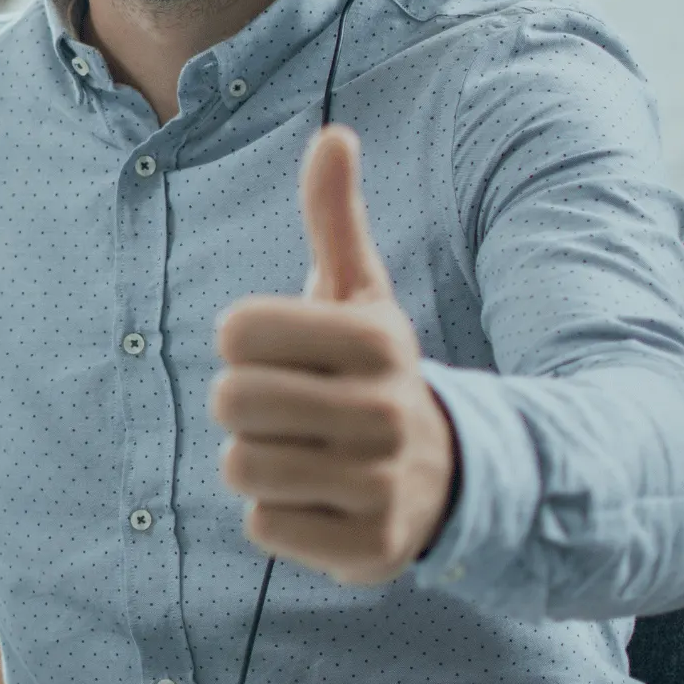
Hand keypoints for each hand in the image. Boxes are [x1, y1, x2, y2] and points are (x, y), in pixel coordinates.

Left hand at [211, 125, 456, 585]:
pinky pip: (262, 525)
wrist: (453, 476)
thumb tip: (332, 133)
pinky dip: (277, 514)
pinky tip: (321, 499)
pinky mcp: (369, 549)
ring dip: (257, 459)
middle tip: (286, 408)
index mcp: (381, 339)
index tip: (284, 352)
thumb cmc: (374, 371)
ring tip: (305, 451)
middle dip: (242, 404)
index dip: (243, 341)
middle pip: (229, 400)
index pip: (236, 329)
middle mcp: (389, 412)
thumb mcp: (362, 294)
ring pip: (240, 465)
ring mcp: (382, 486)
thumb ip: (336, 218)